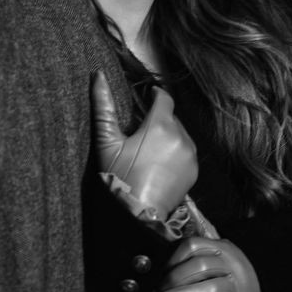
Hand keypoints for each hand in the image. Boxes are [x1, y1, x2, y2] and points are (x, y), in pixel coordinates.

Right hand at [91, 70, 197, 219]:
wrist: (137, 216)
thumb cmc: (119, 178)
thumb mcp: (107, 142)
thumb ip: (103, 106)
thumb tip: (98, 76)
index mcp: (160, 125)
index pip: (164, 98)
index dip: (156, 94)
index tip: (149, 95)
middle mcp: (180, 136)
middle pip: (170, 117)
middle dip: (157, 120)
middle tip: (140, 132)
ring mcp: (190, 155)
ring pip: (179, 134)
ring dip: (167, 136)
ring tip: (149, 150)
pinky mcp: (194, 170)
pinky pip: (185, 152)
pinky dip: (175, 152)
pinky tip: (159, 164)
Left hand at [161, 237, 260, 291]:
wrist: (261, 281)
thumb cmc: (229, 266)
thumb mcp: (218, 250)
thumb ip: (199, 249)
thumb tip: (168, 255)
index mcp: (220, 246)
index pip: (193, 245)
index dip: (174, 257)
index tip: (162, 270)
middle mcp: (229, 263)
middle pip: (199, 266)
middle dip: (175, 278)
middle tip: (160, 289)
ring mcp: (237, 284)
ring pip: (210, 288)